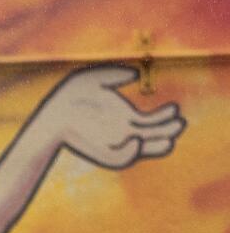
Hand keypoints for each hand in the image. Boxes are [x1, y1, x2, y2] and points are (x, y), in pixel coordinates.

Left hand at [33, 66, 184, 168]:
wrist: (51, 114)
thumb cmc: (68, 96)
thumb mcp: (94, 79)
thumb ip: (116, 74)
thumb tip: (136, 74)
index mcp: (121, 118)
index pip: (148, 122)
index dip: (164, 118)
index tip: (174, 109)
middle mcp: (120, 133)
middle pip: (151, 137)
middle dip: (167, 131)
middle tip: (180, 123)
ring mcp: (111, 144)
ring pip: (141, 149)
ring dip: (158, 145)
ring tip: (172, 135)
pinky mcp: (102, 152)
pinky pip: (121, 159)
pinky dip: (131, 153)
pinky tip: (137, 140)